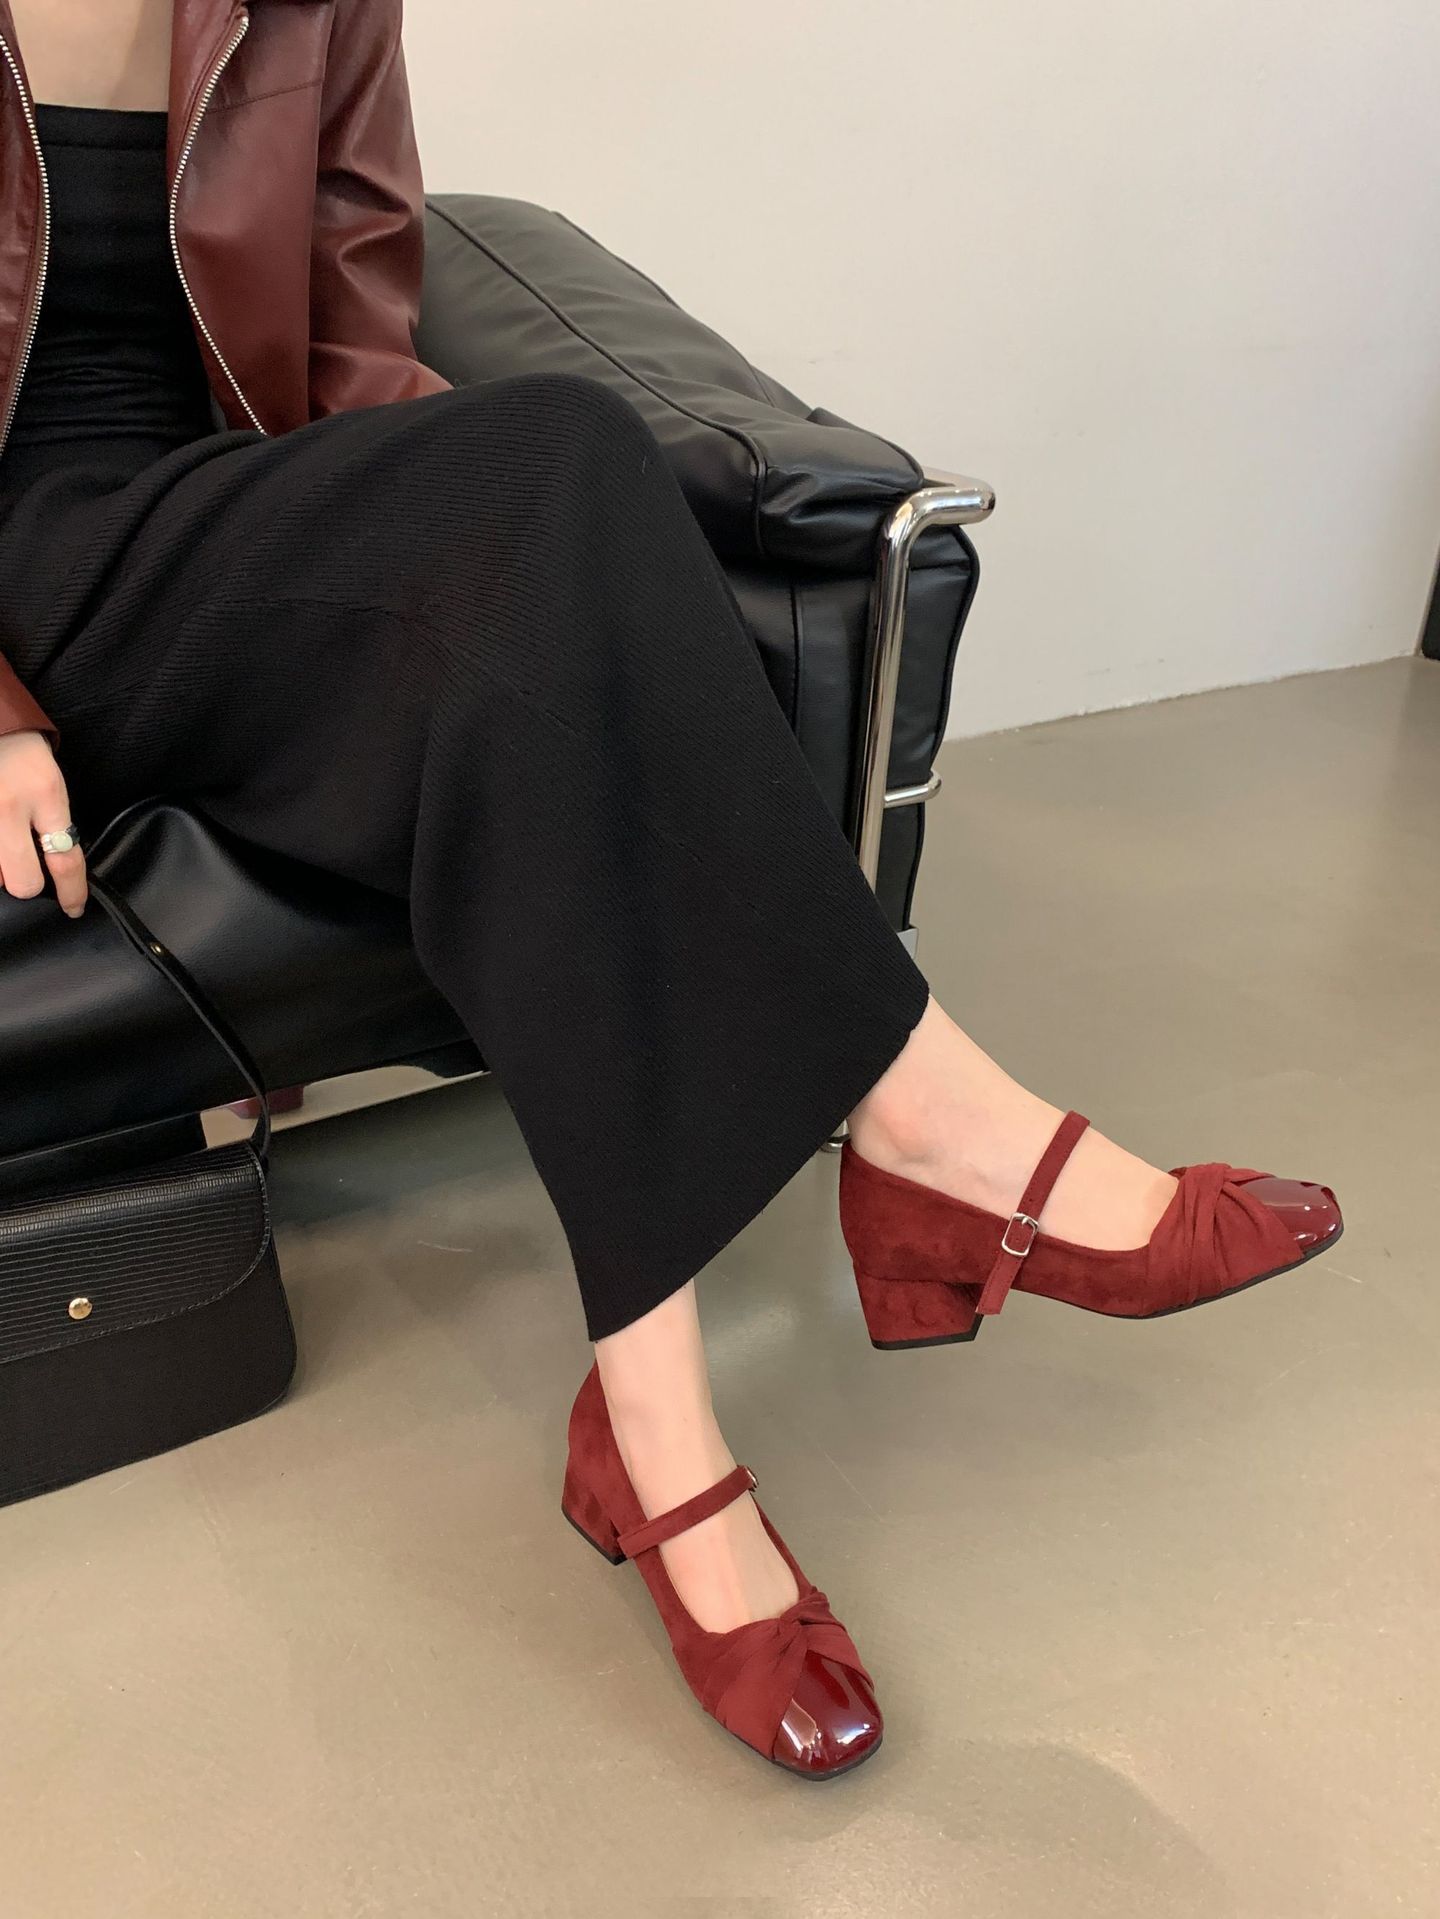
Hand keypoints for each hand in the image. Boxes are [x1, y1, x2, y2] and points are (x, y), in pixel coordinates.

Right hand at [0, 729, 86, 916]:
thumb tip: (50, 868)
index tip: (74, 907)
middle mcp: (9, 807)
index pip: (67, 860)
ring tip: (6, 843)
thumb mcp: (49, 783)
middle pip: (23, 882)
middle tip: (25, 869)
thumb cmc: (19, 752)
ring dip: (0, 868)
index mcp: (44, 795)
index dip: (73, 892)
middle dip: (27, 885)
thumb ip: (51, 822)